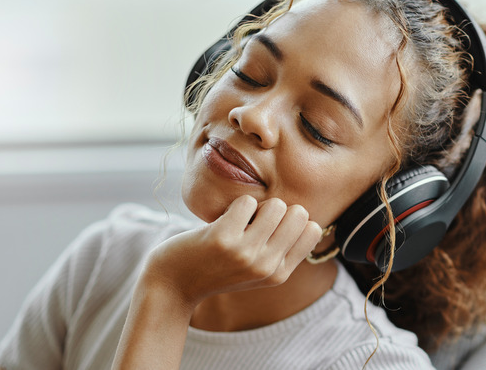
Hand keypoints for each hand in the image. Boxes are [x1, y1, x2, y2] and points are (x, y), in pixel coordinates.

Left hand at [141, 195, 323, 308]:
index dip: (293, 219)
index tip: (270, 228)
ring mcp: (246, 254)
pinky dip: (235, 205)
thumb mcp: (256, 269)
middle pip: (299, 213)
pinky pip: (247, 201)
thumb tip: (305, 215)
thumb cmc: (216, 267)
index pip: (313, 229)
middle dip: (277, 209)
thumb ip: (281, 249)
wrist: (172, 284)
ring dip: (257, 205)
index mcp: (279, 274)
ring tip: (238, 221)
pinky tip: (222, 222)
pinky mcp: (223, 239)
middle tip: (253, 222)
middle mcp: (267, 267)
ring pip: (276, 205)